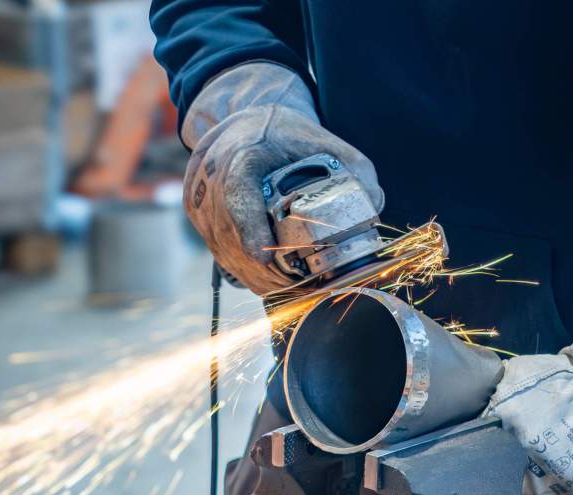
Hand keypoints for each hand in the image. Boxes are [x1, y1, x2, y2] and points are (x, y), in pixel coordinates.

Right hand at [182, 65, 383, 294]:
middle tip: (301, 286)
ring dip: (257, 277)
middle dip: (267, 269)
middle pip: (233, 235)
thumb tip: (375, 203)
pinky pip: (220, 255)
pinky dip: (245, 273)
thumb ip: (353, 168)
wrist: (242, 126)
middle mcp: (211, 178)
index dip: (249, 229)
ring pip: (225, 252)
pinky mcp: (197, 218)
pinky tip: (271, 283)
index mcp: (241, 154)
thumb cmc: (284, 135)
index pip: (237, 195)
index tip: (264, 256)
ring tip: (292, 289)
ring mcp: (199, 200)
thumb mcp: (323, 141)